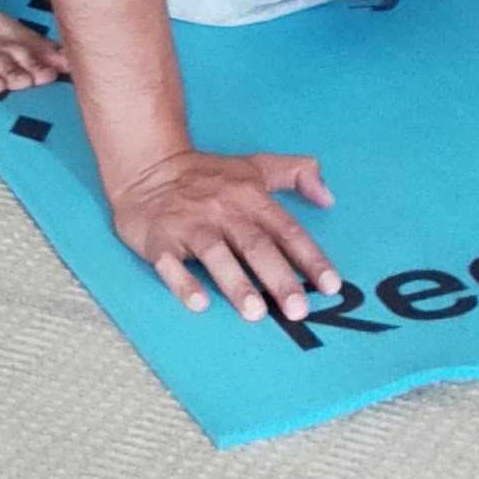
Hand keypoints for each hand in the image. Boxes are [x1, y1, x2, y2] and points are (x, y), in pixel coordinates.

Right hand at [107, 143, 340, 320]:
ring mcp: (190, 226)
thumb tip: (328, 198)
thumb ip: (296, 173)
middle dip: (278, 278)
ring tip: (255, 313)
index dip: (310, 258)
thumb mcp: (255, 165)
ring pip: (216, 256)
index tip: (330, 286)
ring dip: (236, 283)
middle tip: (298, 310)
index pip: (286, 229)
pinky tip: (199, 303)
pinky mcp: (160, 240)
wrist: (147, 167)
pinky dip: (184, 283)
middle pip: (256, 246)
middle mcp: (223, 211)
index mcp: (250, 196)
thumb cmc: (207, 174)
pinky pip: (171, 264)